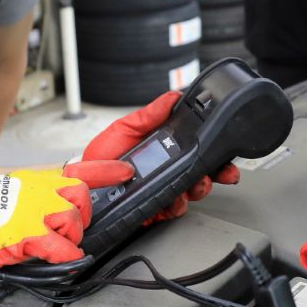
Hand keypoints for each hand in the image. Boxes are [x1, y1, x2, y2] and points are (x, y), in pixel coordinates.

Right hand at [0, 160, 131, 278]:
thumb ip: (25, 185)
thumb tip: (49, 184)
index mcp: (25, 178)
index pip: (73, 167)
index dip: (104, 169)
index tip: (126, 171)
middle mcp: (31, 190)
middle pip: (81, 196)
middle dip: (82, 214)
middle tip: (69, 228)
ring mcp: (27, 212)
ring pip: (74, 221)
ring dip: (72, 237)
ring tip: (57, 245)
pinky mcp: (19, 237)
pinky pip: (59, 248)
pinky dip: (67, 255)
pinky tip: (65, 259)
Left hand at [80, 91, 240, 222]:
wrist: (83, 185)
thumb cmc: (101, 156)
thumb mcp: (125, 129)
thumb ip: (149, 115)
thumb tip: (173, 97)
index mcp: (163, 146)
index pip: (195, 146)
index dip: (213, 149)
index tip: (223, 149)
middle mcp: (167, 168)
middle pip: (202, 171)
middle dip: (214, 173)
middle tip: (215, 174)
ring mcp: (162, 188)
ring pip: (192, 191)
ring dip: (197, 189)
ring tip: (190, 186)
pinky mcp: (155, 208)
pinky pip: (174, 209)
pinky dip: (175, 206)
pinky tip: (170, 201)